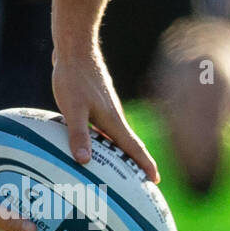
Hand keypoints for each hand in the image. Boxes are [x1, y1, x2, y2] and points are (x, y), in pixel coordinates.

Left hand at [51, 45, 160, 182]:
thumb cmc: (74, 77)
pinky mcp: (95, 101)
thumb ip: (78, 134)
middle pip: (129, 144)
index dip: (145, 165)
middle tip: (143, 181)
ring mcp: (105, 107)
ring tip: (120, 168)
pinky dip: (105, 139)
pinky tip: (95, 143)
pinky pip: (103, 127)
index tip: (156, 181)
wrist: (75, 49)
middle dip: (137, 162)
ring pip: (116, 135)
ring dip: (121, 151)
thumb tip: (84, 161)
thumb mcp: (73, 108)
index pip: (133, 148)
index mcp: (113, 120)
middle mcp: (113, 115)